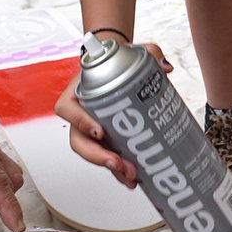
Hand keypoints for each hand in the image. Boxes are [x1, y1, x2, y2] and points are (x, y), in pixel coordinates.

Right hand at [55, 42, 171, 189]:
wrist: (119, 69)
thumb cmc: (118, 62)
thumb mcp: (132, 52)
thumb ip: (149, 52)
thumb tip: (164, 67)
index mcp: (78, 92)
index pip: (67, 109)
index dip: (80, 122)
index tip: (100, 131)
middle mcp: (80, 114)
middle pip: (78, 141)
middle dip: (97, 156)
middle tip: (118, 163)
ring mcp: (91, 130)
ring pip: (92, 155)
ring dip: (109, 168)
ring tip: (130, 176)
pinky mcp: (105, 140)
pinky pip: (106, 158)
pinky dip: (118, 171)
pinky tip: (133, 178)